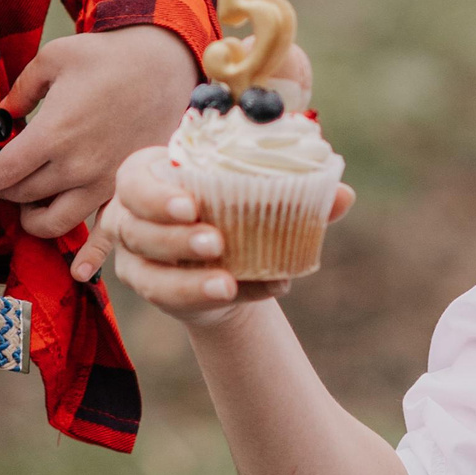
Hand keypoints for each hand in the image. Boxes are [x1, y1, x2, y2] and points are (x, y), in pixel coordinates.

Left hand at [0, 25, 199, 237]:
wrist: (164, 66)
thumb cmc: (107, 57)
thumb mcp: (54, 58)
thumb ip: (20, 91)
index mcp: (52, 134)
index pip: (1, 175)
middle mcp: (75, 167)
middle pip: (22, 197)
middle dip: (4, 188)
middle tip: (2, 175)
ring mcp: (101, 184)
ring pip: (52, 223)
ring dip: (32, 216)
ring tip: (29, 199)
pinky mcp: (123, 190)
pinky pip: (105, 235)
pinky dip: (89, 256)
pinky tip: (77, 271)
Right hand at [82, 144, 355, 326]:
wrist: (231, 265)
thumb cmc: (238, 211)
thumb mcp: (262, 196)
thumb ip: (299, 193)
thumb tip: (343, 194)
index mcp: (152, 174)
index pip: (134, 179)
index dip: (156, 194)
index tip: (192, 205)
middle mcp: (132, 215)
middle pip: (135, 227)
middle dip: (173, 238)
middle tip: (215, 244)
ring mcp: (135, 256)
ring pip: (147, 273)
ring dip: (187, 280)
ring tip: (228, 283)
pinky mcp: (149, 288)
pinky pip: (170, 299)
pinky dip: (207, 298)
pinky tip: (244, 294)